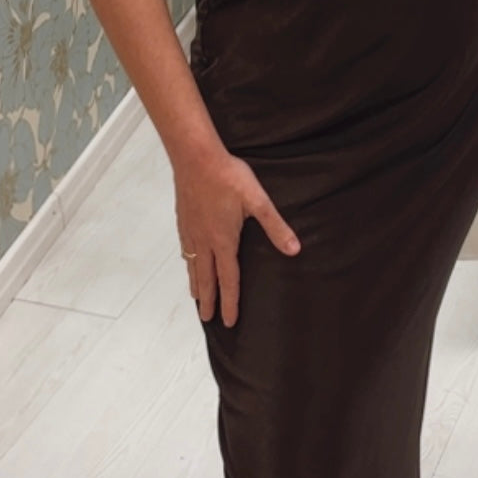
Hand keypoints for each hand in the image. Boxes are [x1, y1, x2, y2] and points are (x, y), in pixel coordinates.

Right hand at [174, 148, 300, 327]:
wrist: (195, 157)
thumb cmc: (228, 176)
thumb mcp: (258, 201)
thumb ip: (276, 227)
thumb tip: (294, 249)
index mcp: (224, 241)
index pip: (228, 279)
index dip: (230, 302)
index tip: (228, 321)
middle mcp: (204, 241)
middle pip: (206, 278)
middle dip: (209, 301)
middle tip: (207, 319)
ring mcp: (191, 231)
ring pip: (192, 265)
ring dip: (196, 284)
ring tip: (197, 298)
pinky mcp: (183, 220)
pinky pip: (185, 250)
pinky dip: (187, 263)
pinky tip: (188, 261)